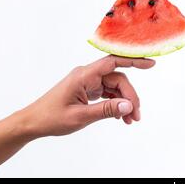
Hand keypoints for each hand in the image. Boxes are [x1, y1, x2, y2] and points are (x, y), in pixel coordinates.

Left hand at [20, 55, 154, 137]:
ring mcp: (88, 83)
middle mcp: (88, 75)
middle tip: (136, 115)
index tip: (151, 63)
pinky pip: (108, 94)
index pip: (113, 62)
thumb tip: (129, 106)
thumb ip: (106, 110)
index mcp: (84, 75)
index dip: (134, 60)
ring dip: (124, 103)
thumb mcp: (81, 116)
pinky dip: (116, 105)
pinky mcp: (89, 91)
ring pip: (115, 88)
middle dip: (130, 97)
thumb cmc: (52, 117)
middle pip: (118, 79)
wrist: (34, 123)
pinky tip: (121, 117)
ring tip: (130, 120)